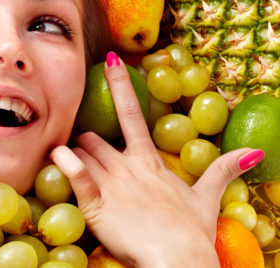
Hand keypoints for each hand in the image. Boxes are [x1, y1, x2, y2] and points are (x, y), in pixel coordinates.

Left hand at [50, 51, 260, 267]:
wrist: (178, 259)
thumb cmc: (190, 232)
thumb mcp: (207, 199)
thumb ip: (222, 170)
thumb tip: (253, 152)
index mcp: (150, 161)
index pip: (132, 114)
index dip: (121, 85)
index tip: (111, 59)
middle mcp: (127, 165)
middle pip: (94, 138)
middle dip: (86, 141)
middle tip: (83, 151)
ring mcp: (110, 183)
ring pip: (81, 152)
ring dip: (72, 152)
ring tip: (64, 158)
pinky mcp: (95, 203)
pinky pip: (75, 174)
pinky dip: (63, 162)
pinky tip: (55, 154)